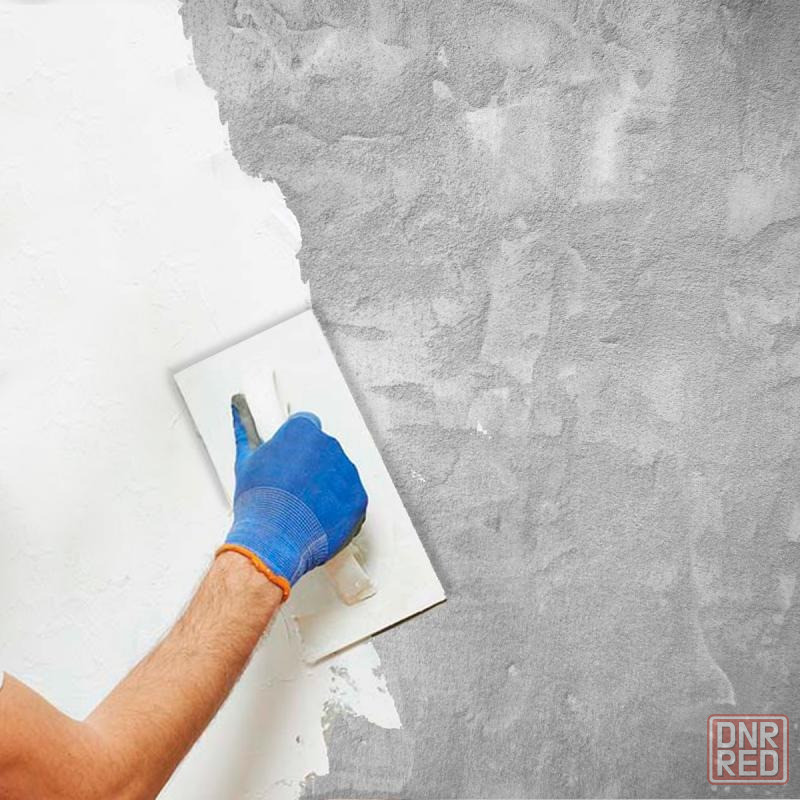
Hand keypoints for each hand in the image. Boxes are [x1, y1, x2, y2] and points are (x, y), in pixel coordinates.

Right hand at [217, 394, 367, 598]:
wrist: (273, 541)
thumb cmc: (259, 503)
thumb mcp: (246, 462)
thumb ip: (245, 430)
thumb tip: (239, 410)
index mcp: (303, 431)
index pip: (307, 426)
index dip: (296, 445)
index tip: (290, 460)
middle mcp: (329, 445)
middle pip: (324, 450)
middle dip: (311, 466)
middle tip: (292, 488)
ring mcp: (346, 472)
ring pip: (339, 473)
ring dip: (326, 486)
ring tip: (303, 506)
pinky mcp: (358, 497)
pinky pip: (351, 497)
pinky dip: (339, 507)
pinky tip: (318, 517)